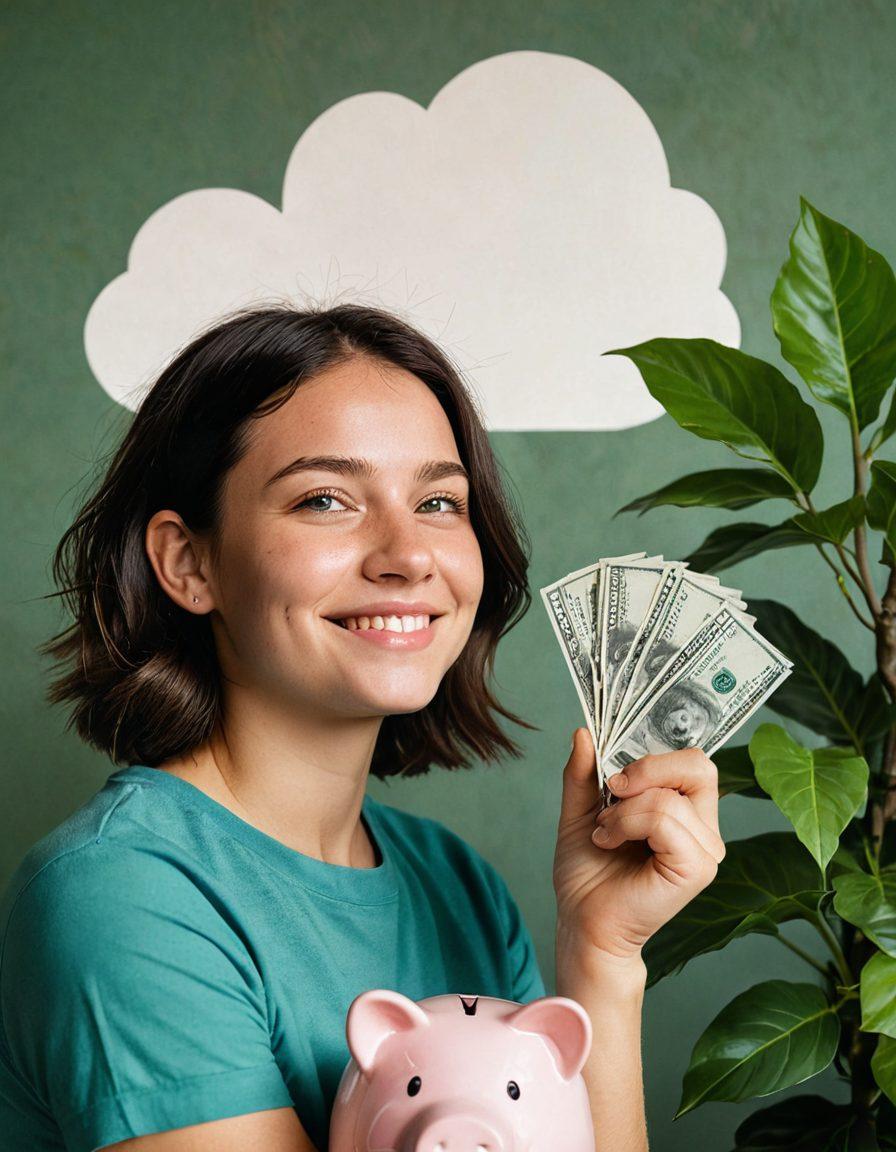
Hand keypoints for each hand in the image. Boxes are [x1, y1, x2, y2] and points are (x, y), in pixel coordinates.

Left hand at [553, 728, 725, 965]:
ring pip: (669, 796)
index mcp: (687, 811)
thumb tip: (583, 731)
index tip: (613, 777)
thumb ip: (583, 772)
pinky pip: (665, 821)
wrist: (581, 920)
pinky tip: (610, 843)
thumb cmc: (588, 873)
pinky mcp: (698, 869)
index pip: (694, 760)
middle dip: (646, 770)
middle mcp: (705, 828)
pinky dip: (628, 824)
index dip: (654, 756)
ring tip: (605, 833)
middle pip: (698, 765)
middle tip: (612, 792)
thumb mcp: (579, 810)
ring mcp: (706, 850)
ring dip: (623, 810)